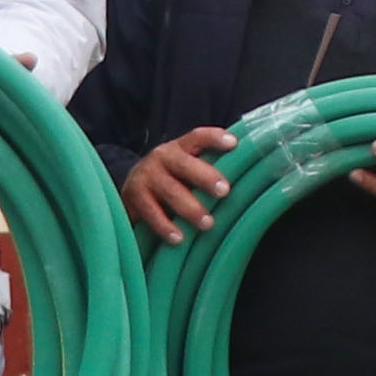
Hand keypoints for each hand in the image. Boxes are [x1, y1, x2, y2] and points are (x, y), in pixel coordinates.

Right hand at [122, 127, 231, 242]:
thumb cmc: (170, 181)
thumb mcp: (185, 170)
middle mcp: (161, 157)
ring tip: (208, 224)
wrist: (129, 193)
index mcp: (179, 147)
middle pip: (184, 164)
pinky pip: (151, 212)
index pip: (197, 137)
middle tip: (224, 191)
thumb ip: (207, 168)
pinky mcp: (132, 197)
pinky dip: (165, 226)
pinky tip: (179, 238)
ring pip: (170, 191)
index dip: (214, 138)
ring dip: (190, 208)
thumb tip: (246, 177)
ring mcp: (145, 176)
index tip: (233, 144)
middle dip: (205, 177)